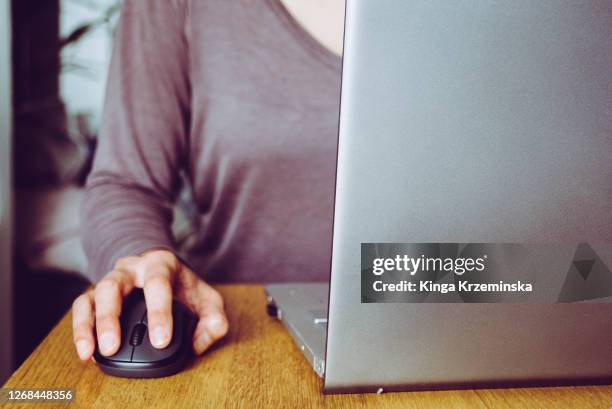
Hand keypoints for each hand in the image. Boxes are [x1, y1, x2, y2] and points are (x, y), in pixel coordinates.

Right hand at [71, 250, 227, 359]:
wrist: (164, 268)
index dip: (159, 313)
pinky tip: (85, 351)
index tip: (161, 341)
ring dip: (88, 324)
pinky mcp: (97, 293)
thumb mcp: (208, 299)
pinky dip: (80, 328)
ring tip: (91, 352)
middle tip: (113, 347)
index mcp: (162, 264)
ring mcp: (112, 279)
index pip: (158, 284)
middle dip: (111, 317)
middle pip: (114, 285)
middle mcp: (132, 268)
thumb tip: (199, 343)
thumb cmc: (185, 288)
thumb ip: (214, 320)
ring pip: (93, 295)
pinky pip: (82, 306)